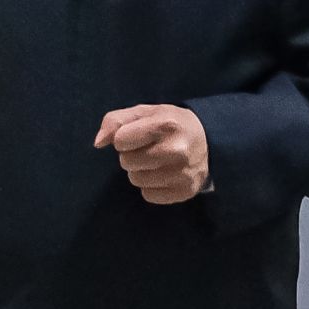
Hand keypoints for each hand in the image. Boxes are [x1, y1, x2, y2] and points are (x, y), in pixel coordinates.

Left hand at [95, 104, 209, 204]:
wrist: (210, 140)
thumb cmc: (170, 123)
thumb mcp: (144, 112)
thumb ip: (115, 121)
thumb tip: (98, 143)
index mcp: (166, 125)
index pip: (120, 141)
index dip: (124, 138)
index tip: (137, 135)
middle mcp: (176, 150)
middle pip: (126, 162)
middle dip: (131, 155)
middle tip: (148, 148)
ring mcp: (182, 174)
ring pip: (136, 180)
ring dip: (140, 171)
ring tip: (156, 161)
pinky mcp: (185, 192)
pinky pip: (148, 195)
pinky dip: (151, 186)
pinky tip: (164, 174)